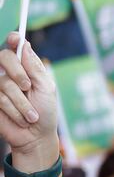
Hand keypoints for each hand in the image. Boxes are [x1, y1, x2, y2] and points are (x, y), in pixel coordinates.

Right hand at [0, 32, 58, 172]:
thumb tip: (25, 45)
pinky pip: (0, 98)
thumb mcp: (46, 89)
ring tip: (31, 115)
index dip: (13, 39)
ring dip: (22, 103)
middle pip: (4, 57)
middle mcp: (9, 73)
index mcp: (25, 67)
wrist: (37, 137)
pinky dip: (14, 110)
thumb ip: (35, 68)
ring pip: (4, 83)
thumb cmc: (45, 112)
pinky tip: (21, 118)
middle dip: (18, 73)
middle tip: (27, 86)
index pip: (14, 46)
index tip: (15, 39)